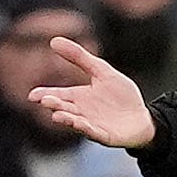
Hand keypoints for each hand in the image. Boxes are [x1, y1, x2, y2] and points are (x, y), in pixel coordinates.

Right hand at [27, 38, 155, 148]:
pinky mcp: (105, 136)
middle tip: (45, 101)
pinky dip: (87, 129)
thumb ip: (80, 57)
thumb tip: (54, 40)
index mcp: (78, 97)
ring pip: (76, 122)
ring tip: (57, 115)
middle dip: (54, 105)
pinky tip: (81, 123)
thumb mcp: (102, 72)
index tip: (33, 96)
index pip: (58, 95)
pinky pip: (94, 133)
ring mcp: (92, 125)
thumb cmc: (122, 96)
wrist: (143, 117)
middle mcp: (81, 112)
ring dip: (66, 119)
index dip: (45, 95)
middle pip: (64, 108)